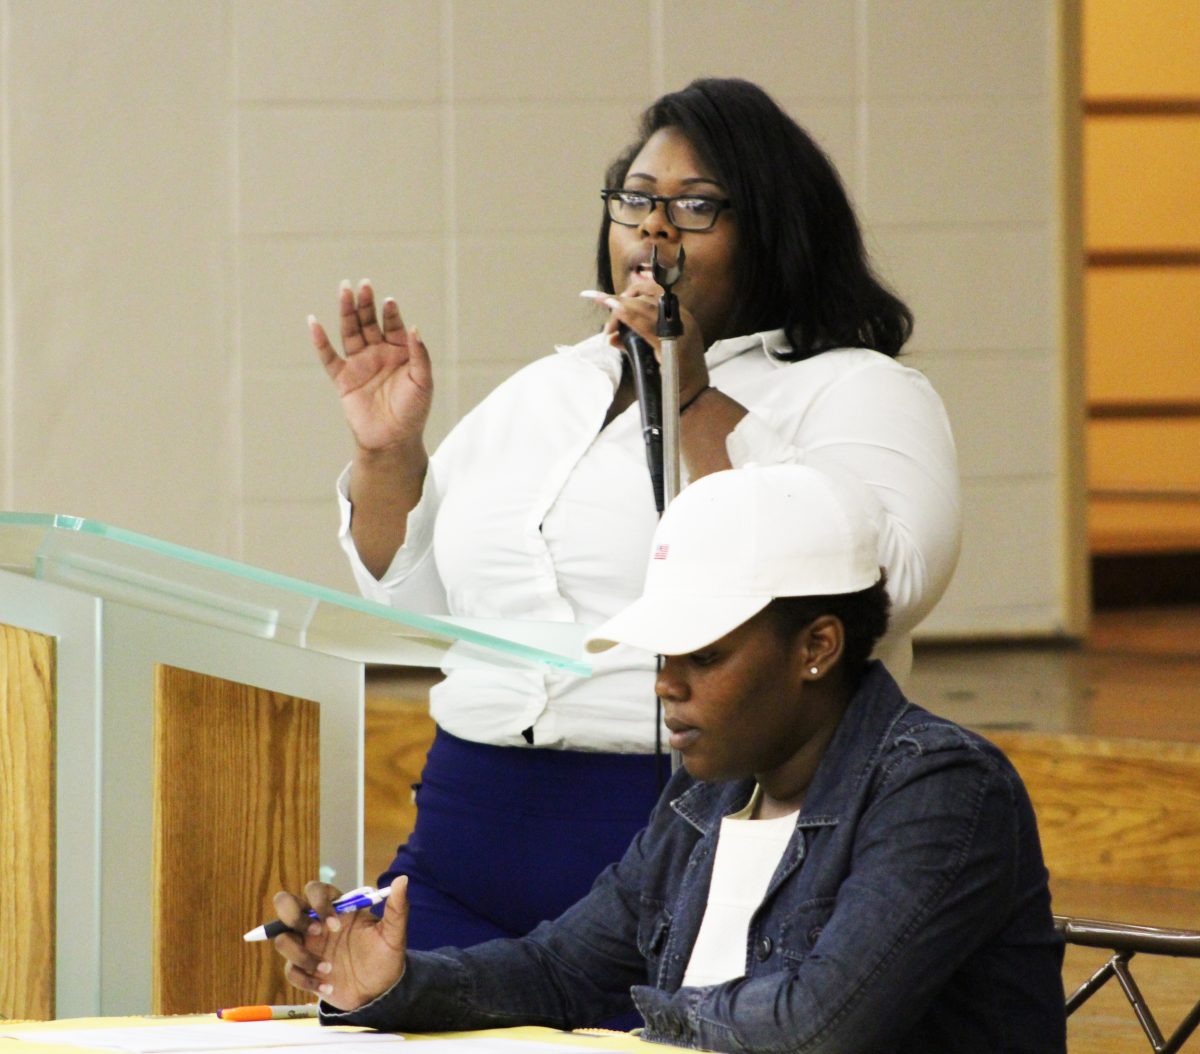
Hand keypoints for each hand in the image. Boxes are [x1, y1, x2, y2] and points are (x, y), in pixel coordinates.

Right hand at [273, 876, 409, 1011]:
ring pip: (282, 939)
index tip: (335, 924)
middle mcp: (316, 923)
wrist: (380, 992)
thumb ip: (397, 908)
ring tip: (328, 969)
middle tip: (316, 934)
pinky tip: (328, 986)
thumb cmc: (385, 956)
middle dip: (293, 916)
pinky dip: (306, 980)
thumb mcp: (394, 934)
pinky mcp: (303, 970)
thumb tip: (403, 879)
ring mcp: (307, 946)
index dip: (318, 902)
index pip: (314, 890)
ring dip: (300, 955)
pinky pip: (289, 970)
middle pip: (285, 904)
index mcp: (336, 908)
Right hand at [311, 281, 432, 453]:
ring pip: (350, 332)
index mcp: (399, 352)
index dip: (390, 313)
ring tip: (344, 290)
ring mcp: (359, 364)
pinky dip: (320, 341)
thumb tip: (414, 328)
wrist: (393, 440)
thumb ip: (419, 355)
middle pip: (369, 322)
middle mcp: (378, 354)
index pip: (393, 325)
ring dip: (347, 312)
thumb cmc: (413, 412)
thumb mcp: (423, 382)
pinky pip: (329, 357)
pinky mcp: (343, 379)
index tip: (388, 302)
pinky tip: (314, 323)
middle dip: (365, 304)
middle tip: (363, 285)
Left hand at [589, 281, 710, 406]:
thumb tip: (611, 337)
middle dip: (621, 304)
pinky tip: (616, 310)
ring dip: (620, 308)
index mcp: (680, 316)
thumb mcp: (652, 352)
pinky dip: (629, 316)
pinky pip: (646, 325)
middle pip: (645, 299)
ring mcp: (677, 329)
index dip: (633, 291)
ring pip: (644, 307)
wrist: (692, 396)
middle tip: (607, 324)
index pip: (655, 292)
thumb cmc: (674, 375)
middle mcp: (681, 317)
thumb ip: (634, 341)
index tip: (613, 299)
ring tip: (605, 312)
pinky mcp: (671, 343)